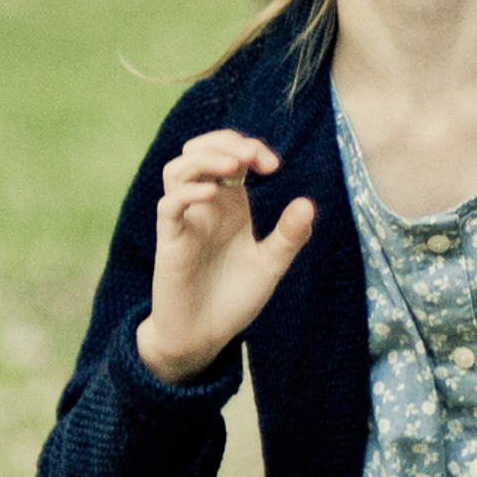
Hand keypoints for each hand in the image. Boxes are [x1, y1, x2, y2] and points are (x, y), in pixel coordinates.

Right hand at [133, 131, 315, 382]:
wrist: (204, 334)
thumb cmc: (234, 297)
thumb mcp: (271, 265)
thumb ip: (289, 236)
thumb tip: (308, 203)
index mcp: (231, 204)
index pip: (231, 155)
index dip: (250, 147)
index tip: (273, 165)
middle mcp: (205, 205)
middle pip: (199, 151)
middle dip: (225, 142)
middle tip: (252, 157)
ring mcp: (185, 220)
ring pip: (177, 170)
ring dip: (203, 158)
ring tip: (232, 166)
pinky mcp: (170, 240)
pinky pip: (169, 205)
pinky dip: (188, 193)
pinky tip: (213, 194)